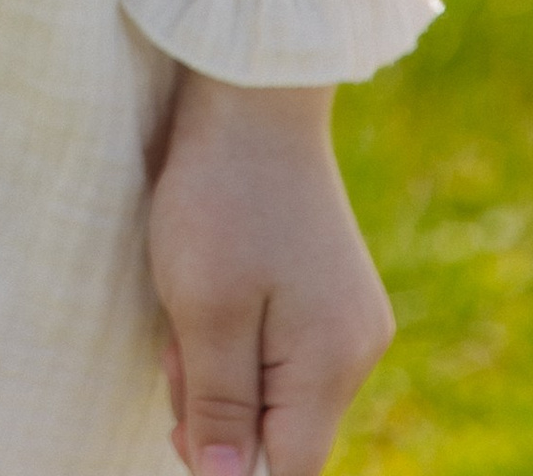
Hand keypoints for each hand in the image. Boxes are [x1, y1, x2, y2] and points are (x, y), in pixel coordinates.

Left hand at [149, 74, 391, 475]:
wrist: (253, 94)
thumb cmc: (222, 197)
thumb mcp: (205, 308)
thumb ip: (219, 406)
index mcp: (331, 363)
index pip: (291, 470)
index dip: (231, 468)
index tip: (180, 425)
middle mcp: (355, 348)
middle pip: (280, 430)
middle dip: (216, 404)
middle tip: (176, 339)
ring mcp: (346, 315)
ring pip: (273, 386)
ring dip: (219, 362)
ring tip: (190, 294)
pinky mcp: (328, 287)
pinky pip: (278, 345)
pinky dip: (236, 330)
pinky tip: (214, 280)